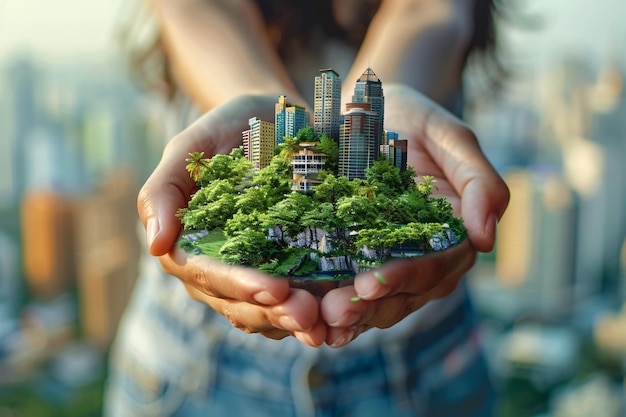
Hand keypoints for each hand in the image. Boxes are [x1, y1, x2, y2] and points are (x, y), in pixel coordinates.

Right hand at [137, 95, 325, 346]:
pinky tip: (338, 313)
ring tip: (325, 322)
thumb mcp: (192, 147)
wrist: (272, 120)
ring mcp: (250, 272)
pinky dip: (314, 312)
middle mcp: (217, 267)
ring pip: (266, 312)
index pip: (206, 274)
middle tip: (309, 314)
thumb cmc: (227, 129)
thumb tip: (155, 246)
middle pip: (238, 303)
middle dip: (272, 312)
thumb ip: (164, 191)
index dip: (238, 285)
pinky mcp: (285, 270)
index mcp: (189, 244)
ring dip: (294, 321)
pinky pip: (293, 302)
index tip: (274, 288)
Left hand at [321, 84, 509, 346]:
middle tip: (334, 313)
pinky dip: (328, 304)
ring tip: (318, 324)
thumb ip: (480, 182)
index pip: (437, 267)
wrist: (368, 109)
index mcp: (452, 234)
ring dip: (348, 316)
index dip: (406, 278)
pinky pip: (346, 287)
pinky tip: (306, 316)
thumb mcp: (451, 137)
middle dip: (370, 307)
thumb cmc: (415, 120)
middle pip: (403, 294)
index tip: (371, 282)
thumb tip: (487, 239)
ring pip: (376, 301)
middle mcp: (422, 255)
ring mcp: (388, 259)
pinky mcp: (353, 257)